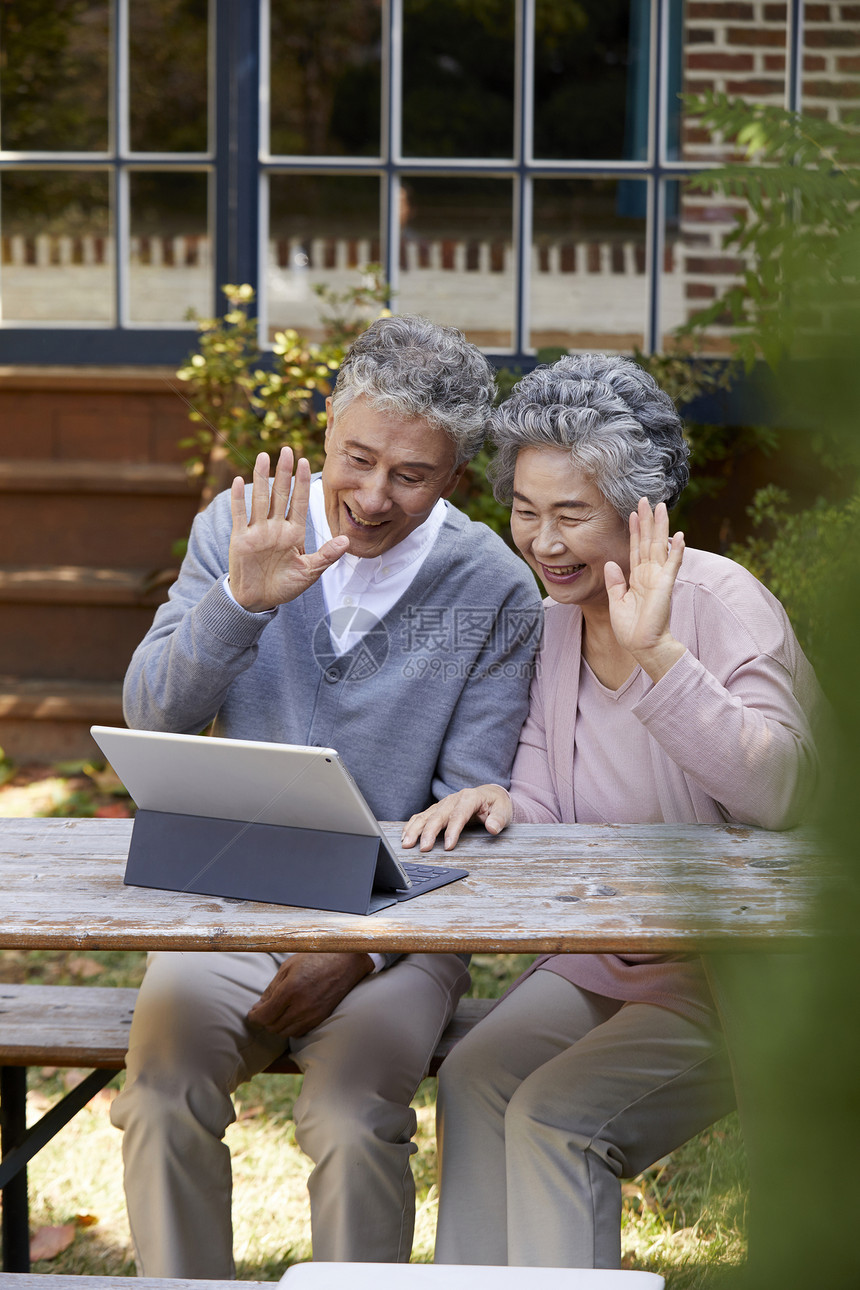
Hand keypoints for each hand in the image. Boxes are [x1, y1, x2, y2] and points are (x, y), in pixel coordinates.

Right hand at [228, 447, 348, 611]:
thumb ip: (326, 555)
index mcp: (293, 533)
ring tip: (263, 456)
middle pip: (280, 494)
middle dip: (284, 472)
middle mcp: (275, 527)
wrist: (258, 600)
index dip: (302, 482)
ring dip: (261, 477)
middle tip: (287, 449)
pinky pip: (239, 514)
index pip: (299, 502)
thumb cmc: (284, 586)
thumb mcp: (309, 572)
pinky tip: (238, 480)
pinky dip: (238, 498)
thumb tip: (346, 540)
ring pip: (260, 498)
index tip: (306, 462)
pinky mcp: (240, 538)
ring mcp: (257, 531)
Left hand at [246, 952, 373, 1038]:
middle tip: (263, 1010)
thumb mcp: (289, 966)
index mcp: (290, 990)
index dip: (254, 1017)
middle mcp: (301, 1006)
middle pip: (272, 1027)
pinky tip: (290, 1015)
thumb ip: (272, 988)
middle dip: (265, 1020)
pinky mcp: (320, 1019)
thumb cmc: (316, 958)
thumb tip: (259, 1006)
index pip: (264, 1016)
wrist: (345, 962)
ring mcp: (312, 1015)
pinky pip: (299, 1032)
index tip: (253, 1013)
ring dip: (277, 1025)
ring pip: (285, 1032)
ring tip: (277, 1012)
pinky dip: (290, 1027)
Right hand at [401, 785, 512, 852]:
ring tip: (407, 843)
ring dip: (415, 829)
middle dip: (429, 832)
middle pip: (438, 815)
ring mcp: (443, 803)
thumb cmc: (496, 804)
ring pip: (426, 815)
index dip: (452, 830)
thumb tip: (493, 827)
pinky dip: (412, 825)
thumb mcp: (503, 810)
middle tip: (423, 848)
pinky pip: (422, 816)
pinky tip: (405, 835)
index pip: (459, 815)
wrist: (490, 795)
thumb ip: (498, 819)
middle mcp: (453, 799)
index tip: (448, 846)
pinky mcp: (437, 809)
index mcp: (470, 798)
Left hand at [604, 498, 685, 682]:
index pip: (635, 548)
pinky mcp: (665, 585)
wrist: (642, 646)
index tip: (633, 513)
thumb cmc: (631, 629)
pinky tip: (680, 535)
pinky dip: (676, 550)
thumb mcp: (616, 602)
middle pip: (648, 541)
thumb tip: (610, 563)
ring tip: (661, 507)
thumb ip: (615, 582)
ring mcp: (658, 578)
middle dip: (647, 521)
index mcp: (637, 578)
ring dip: (661, 527)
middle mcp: (649, 574)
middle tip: (646, 500)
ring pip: (659, 546)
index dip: (635, 530)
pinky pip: (672, 564)